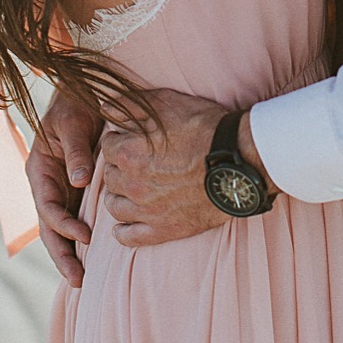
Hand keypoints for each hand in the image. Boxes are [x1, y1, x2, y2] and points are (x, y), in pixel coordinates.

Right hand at [25, 88, 104, 287]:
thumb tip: (78, 180)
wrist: (84, 94)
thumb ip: (75, 152)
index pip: (47, 206)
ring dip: (69, 254)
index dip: (63, 225)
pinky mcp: (75, 192)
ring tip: (82, 280)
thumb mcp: (72, 124)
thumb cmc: (76, 105)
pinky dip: (79, 241)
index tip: (86, 237)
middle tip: (79, 280)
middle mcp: (46, 184)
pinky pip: (74, 221)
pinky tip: (92, 259)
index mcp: (39, 169)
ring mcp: (60, 190)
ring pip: (59, 230)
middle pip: (49, 227)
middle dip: (61, 255)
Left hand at [97, 87, 230, 245]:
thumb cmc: (204, 129)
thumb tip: (104, 108)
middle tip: (135, 162)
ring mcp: (147, 210)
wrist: (239, 162)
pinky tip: (125, 224)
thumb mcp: (165, 104)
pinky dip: (123, 231)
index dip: (119, 140)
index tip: (130, 140)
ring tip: (129, 189)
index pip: (107, 146)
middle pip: (110, 176)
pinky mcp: (164, 230)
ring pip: (114, 206)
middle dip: (118, 167)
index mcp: (128, 154)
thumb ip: (128, 106)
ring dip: (117, 196)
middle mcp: (132, 184)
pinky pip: (131, 237)